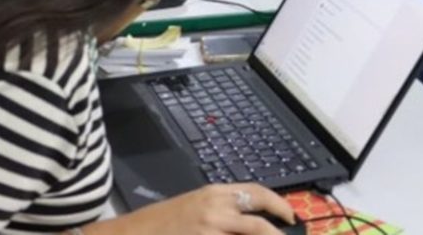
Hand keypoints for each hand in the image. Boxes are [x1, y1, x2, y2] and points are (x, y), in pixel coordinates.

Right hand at [115, 183, 294, 234]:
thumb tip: (250, 218)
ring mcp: (209, 230)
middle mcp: (215, 209)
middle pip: (260, 223)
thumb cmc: (163, 221)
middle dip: (279, 234)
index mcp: (215, 193)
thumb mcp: (196, 206)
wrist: (132, 233)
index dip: (279, 205)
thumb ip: (223, 209)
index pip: (257, 193)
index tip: (290, 215)